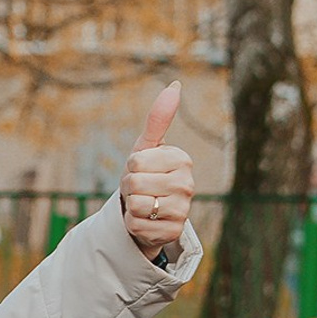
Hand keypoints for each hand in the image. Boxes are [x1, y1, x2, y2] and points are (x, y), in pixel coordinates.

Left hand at [119, 81, 193, 260]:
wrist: (146, 212)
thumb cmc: (145, 175)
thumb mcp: (146, 148)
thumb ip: (158, 119)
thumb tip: (175, 85)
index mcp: (182, 160)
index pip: (136, 161)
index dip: (130, 168)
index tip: (141, 171)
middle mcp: (187, 184)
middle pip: (134, 183)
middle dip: (129, 188)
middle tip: (140, 190)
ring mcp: (183, 210)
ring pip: (135, 205)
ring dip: (131, 207)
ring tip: (143, 205)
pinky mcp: (172, 232)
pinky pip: (137, 226)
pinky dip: (133, 225)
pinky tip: (146, 222)